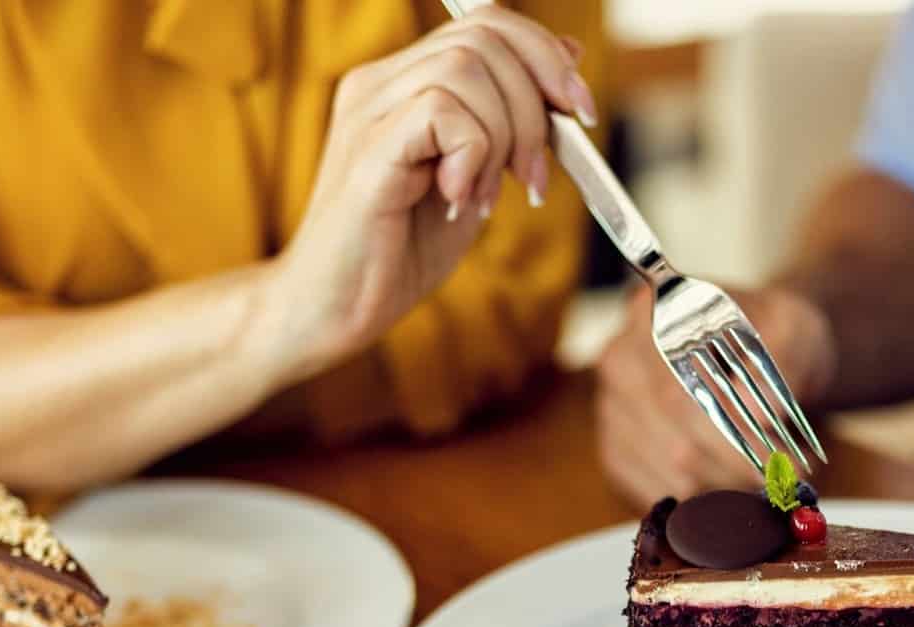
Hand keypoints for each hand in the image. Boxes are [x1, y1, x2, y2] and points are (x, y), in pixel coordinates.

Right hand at [251, 8, 595, 384]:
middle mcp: (379, 83)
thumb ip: (511, 119)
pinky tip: (457, 199)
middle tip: (533, 174)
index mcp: (404, 82)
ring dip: (504, 135)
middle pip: (484, 35)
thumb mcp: (475, 176)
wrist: (334, 310)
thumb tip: (568, 59)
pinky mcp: (367, 151)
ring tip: (488, 196)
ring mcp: (368, 112)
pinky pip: (440, 111)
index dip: (545, 57)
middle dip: (536, 102)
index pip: (487, 24)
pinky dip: (472, 156)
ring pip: (466, 67)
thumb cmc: (399, 251)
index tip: (579, 112)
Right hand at [594, 284, 836, 506]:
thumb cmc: (777, 336)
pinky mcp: (615, 445)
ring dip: (722, 487)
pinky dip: (695, 499)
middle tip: (780, 483)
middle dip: (733, 471)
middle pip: (672, 441)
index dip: (728, 440)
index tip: (773, 464)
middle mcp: (622, 358)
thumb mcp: (793, 333)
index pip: (679, 395)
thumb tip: (757, 416)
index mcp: (657, 318)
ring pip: (667, 472)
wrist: (765, 350)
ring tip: (763, 482)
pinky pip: (650, 489)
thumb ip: (780, 367)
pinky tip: (728, 486)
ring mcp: (612, 405)